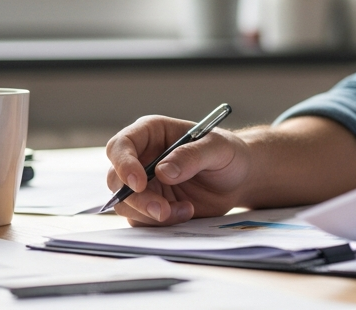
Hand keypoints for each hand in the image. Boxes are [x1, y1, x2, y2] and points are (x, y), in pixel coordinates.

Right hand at [105, 115, 252, 226]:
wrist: (238, 178)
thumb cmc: (228, 154)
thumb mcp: (218, 148)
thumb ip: (192, 156)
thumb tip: (163, 171)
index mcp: (151, 133)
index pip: (121, 145)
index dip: (124, 164)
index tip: (140, 184)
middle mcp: (141, 158)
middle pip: (117, 179)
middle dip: (137, 199)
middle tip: (163, 210)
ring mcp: (144, 184)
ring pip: (126, 204)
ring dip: (150, 214)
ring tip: (186, 210)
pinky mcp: (151, 205)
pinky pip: (141, 219)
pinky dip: (160, 223)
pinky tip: (186, 213)